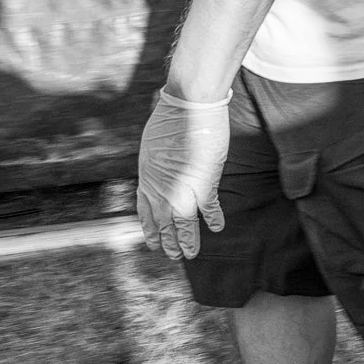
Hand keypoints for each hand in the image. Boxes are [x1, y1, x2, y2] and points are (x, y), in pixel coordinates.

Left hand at [137, 88, 229, 260]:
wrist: (187, 108)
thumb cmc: (169, 118)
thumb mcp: (152, 143)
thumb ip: (157, 160)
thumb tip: (161, 163)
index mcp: (147, 177)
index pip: (145, 209)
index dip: (149, 227)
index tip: (152, 240)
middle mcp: (161, 188)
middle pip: (163, 222)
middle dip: (167, 240)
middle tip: (171, 255)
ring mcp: (182, 188)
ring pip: (183, 223)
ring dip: (187, 240)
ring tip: (190, 254)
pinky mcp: (204, 183)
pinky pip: (208, 207)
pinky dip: (213, 218)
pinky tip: (218, 227)